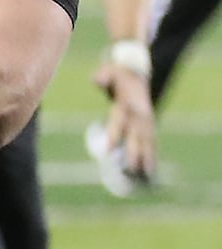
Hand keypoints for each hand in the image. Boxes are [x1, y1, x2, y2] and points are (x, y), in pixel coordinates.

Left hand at [92, 61, 158, 181]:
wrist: (136, 73)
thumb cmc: (118, 74)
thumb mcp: (109, 71)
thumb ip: (102, 76)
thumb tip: (96, 79)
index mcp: (126, 104)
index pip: (119, 122)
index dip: (114, 136)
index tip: (108, 151)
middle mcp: (138, 115)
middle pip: (135, 137)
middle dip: (133, 154)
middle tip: (129, 170)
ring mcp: (146, 120)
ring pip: (147, 142)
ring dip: (147, 158)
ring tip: (146, 176)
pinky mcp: (149, 124)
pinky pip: (152, 141)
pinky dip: (152, 155)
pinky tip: (151, 170)